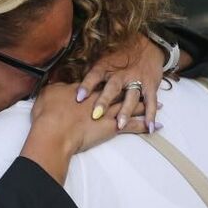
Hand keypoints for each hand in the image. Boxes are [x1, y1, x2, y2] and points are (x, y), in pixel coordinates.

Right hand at [34, 82, 149, 153]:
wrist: (54, 131)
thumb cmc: (48, 113)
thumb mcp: (48, 93)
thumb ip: (56, 87)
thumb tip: (57, 83)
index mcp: (85, 90)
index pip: (100, 83)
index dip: (111, 80)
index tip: (118, 77)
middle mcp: (100, 98)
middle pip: (121, 91)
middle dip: (133, 89)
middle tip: (146, 86)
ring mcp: (108, 112)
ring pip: (131, 106)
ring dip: (145, 106)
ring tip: (160, 105)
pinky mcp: (113, 127)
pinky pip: (133, 126)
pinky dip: (145, 126)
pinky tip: (155, 127)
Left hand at [75, 33, 164, 133]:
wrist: (147, 45)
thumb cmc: (117, 57)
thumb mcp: (99, 60)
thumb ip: (84, 74)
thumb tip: (59, 83)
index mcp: (105, 68)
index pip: (94, 76)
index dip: (86, 86)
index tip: (78, 97)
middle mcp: (121, 74)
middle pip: (112, 88)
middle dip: (104, 101)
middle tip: (96, 114)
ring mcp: (137, 81)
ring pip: (131, 97)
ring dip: (126, 111)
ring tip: (120, 125)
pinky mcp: (150, 86)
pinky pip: (151, 102)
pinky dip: (151, 115)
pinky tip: (149, 127)